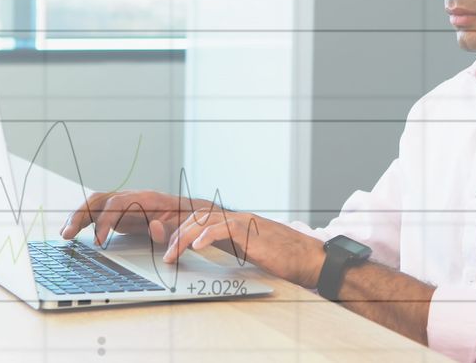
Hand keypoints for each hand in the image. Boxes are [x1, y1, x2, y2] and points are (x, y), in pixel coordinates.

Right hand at [60, 190, 211, 245]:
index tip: (99, 242)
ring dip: (77, 217)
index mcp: (145, 198)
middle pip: (99, 199)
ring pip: (94, 204)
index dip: (105, 221)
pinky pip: (97, 213)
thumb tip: (154, 226)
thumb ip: (170, 227)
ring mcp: (124, 204)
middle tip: (68, 235)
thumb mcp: (182, 226)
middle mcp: (131, 197)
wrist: (190, 214)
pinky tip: (73, 234)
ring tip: (65, 235)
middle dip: (81, 215)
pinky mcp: (120, 214)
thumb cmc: (186, 220)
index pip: (117, 204)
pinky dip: (83, 221)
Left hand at [163, 208, 326, 288]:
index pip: (200, 220)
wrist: (308, 258)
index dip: (181, 230)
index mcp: (234, 223)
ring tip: (173, 255)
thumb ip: (228, 247)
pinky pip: (224, 228)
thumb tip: (204, 252)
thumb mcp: (248, 251)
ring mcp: (244, 222)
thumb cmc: (282, 258)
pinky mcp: (252, 230)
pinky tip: (197, 247)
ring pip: (205, 221)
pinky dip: (207, 236)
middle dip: (177, 235)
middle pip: (197, 217)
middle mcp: (237, 218)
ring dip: (184, 238)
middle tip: (167, 256)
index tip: (167, 247)